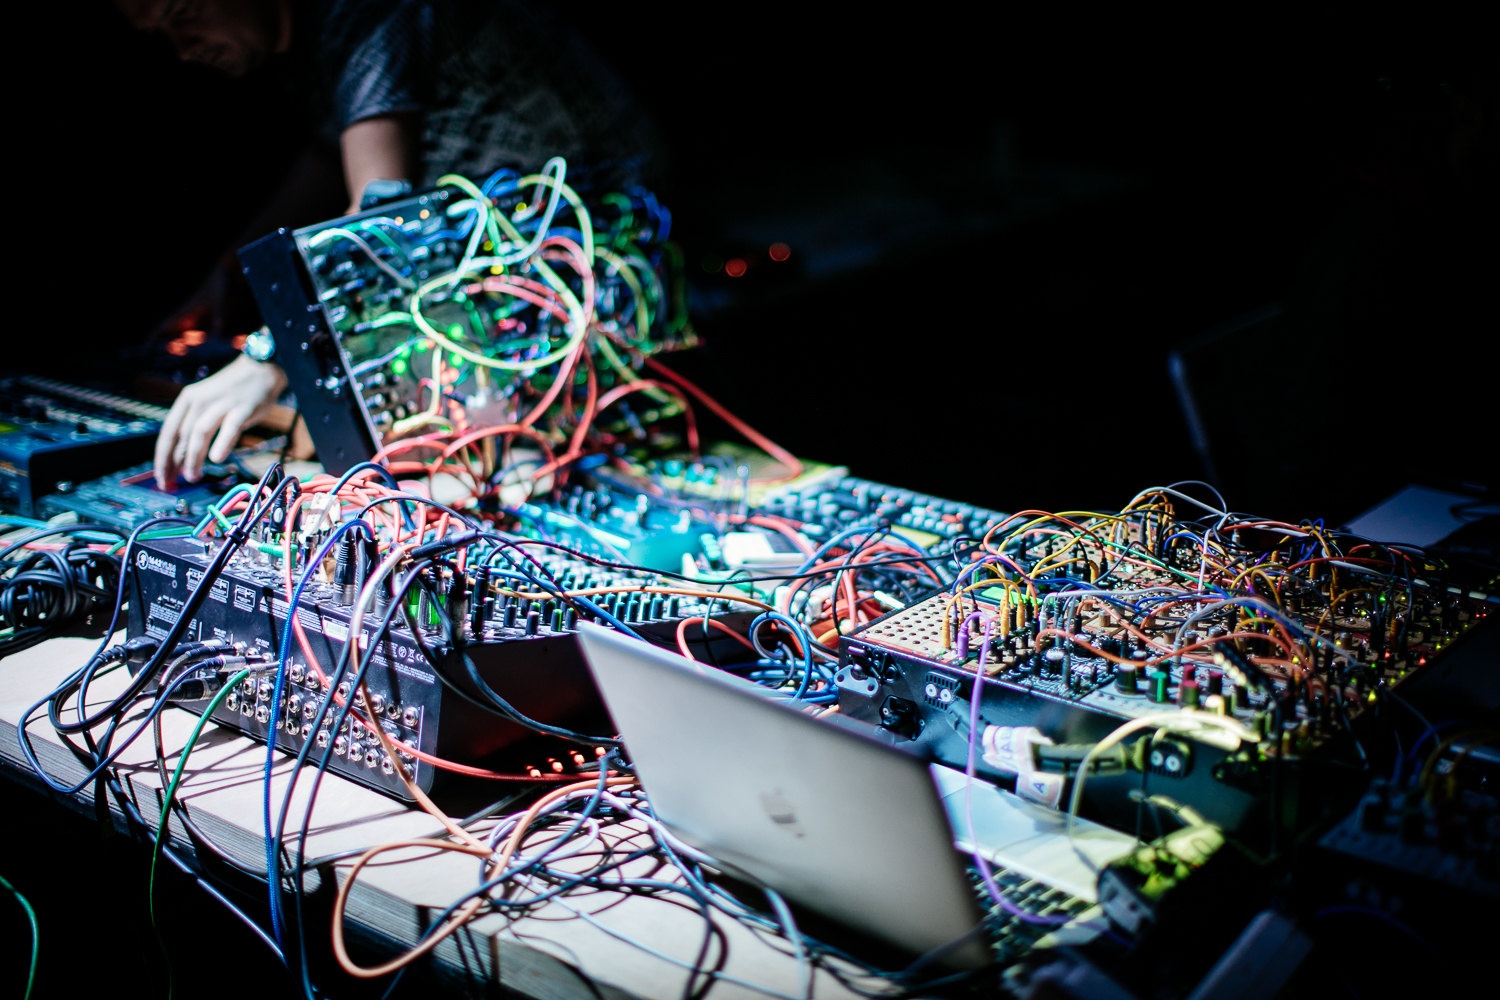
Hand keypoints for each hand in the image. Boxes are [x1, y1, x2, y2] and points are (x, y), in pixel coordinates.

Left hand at [154, 353, 288, 489]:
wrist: (260, 370)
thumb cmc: (232, 392)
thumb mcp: (206, 405)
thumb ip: (194, 428)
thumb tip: (182, 459)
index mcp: (187, 400)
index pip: (168, 433)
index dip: (162, 458)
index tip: (162, 477)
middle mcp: (200, 401)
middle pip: (182, 436)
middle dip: (177, 462)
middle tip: (177, 481)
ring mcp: (221, 404)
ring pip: (199, 433)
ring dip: (194, 457)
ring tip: (193, 475)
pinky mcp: (242, 409)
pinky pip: (230, 428)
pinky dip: (222, 444)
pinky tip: (216, 459)